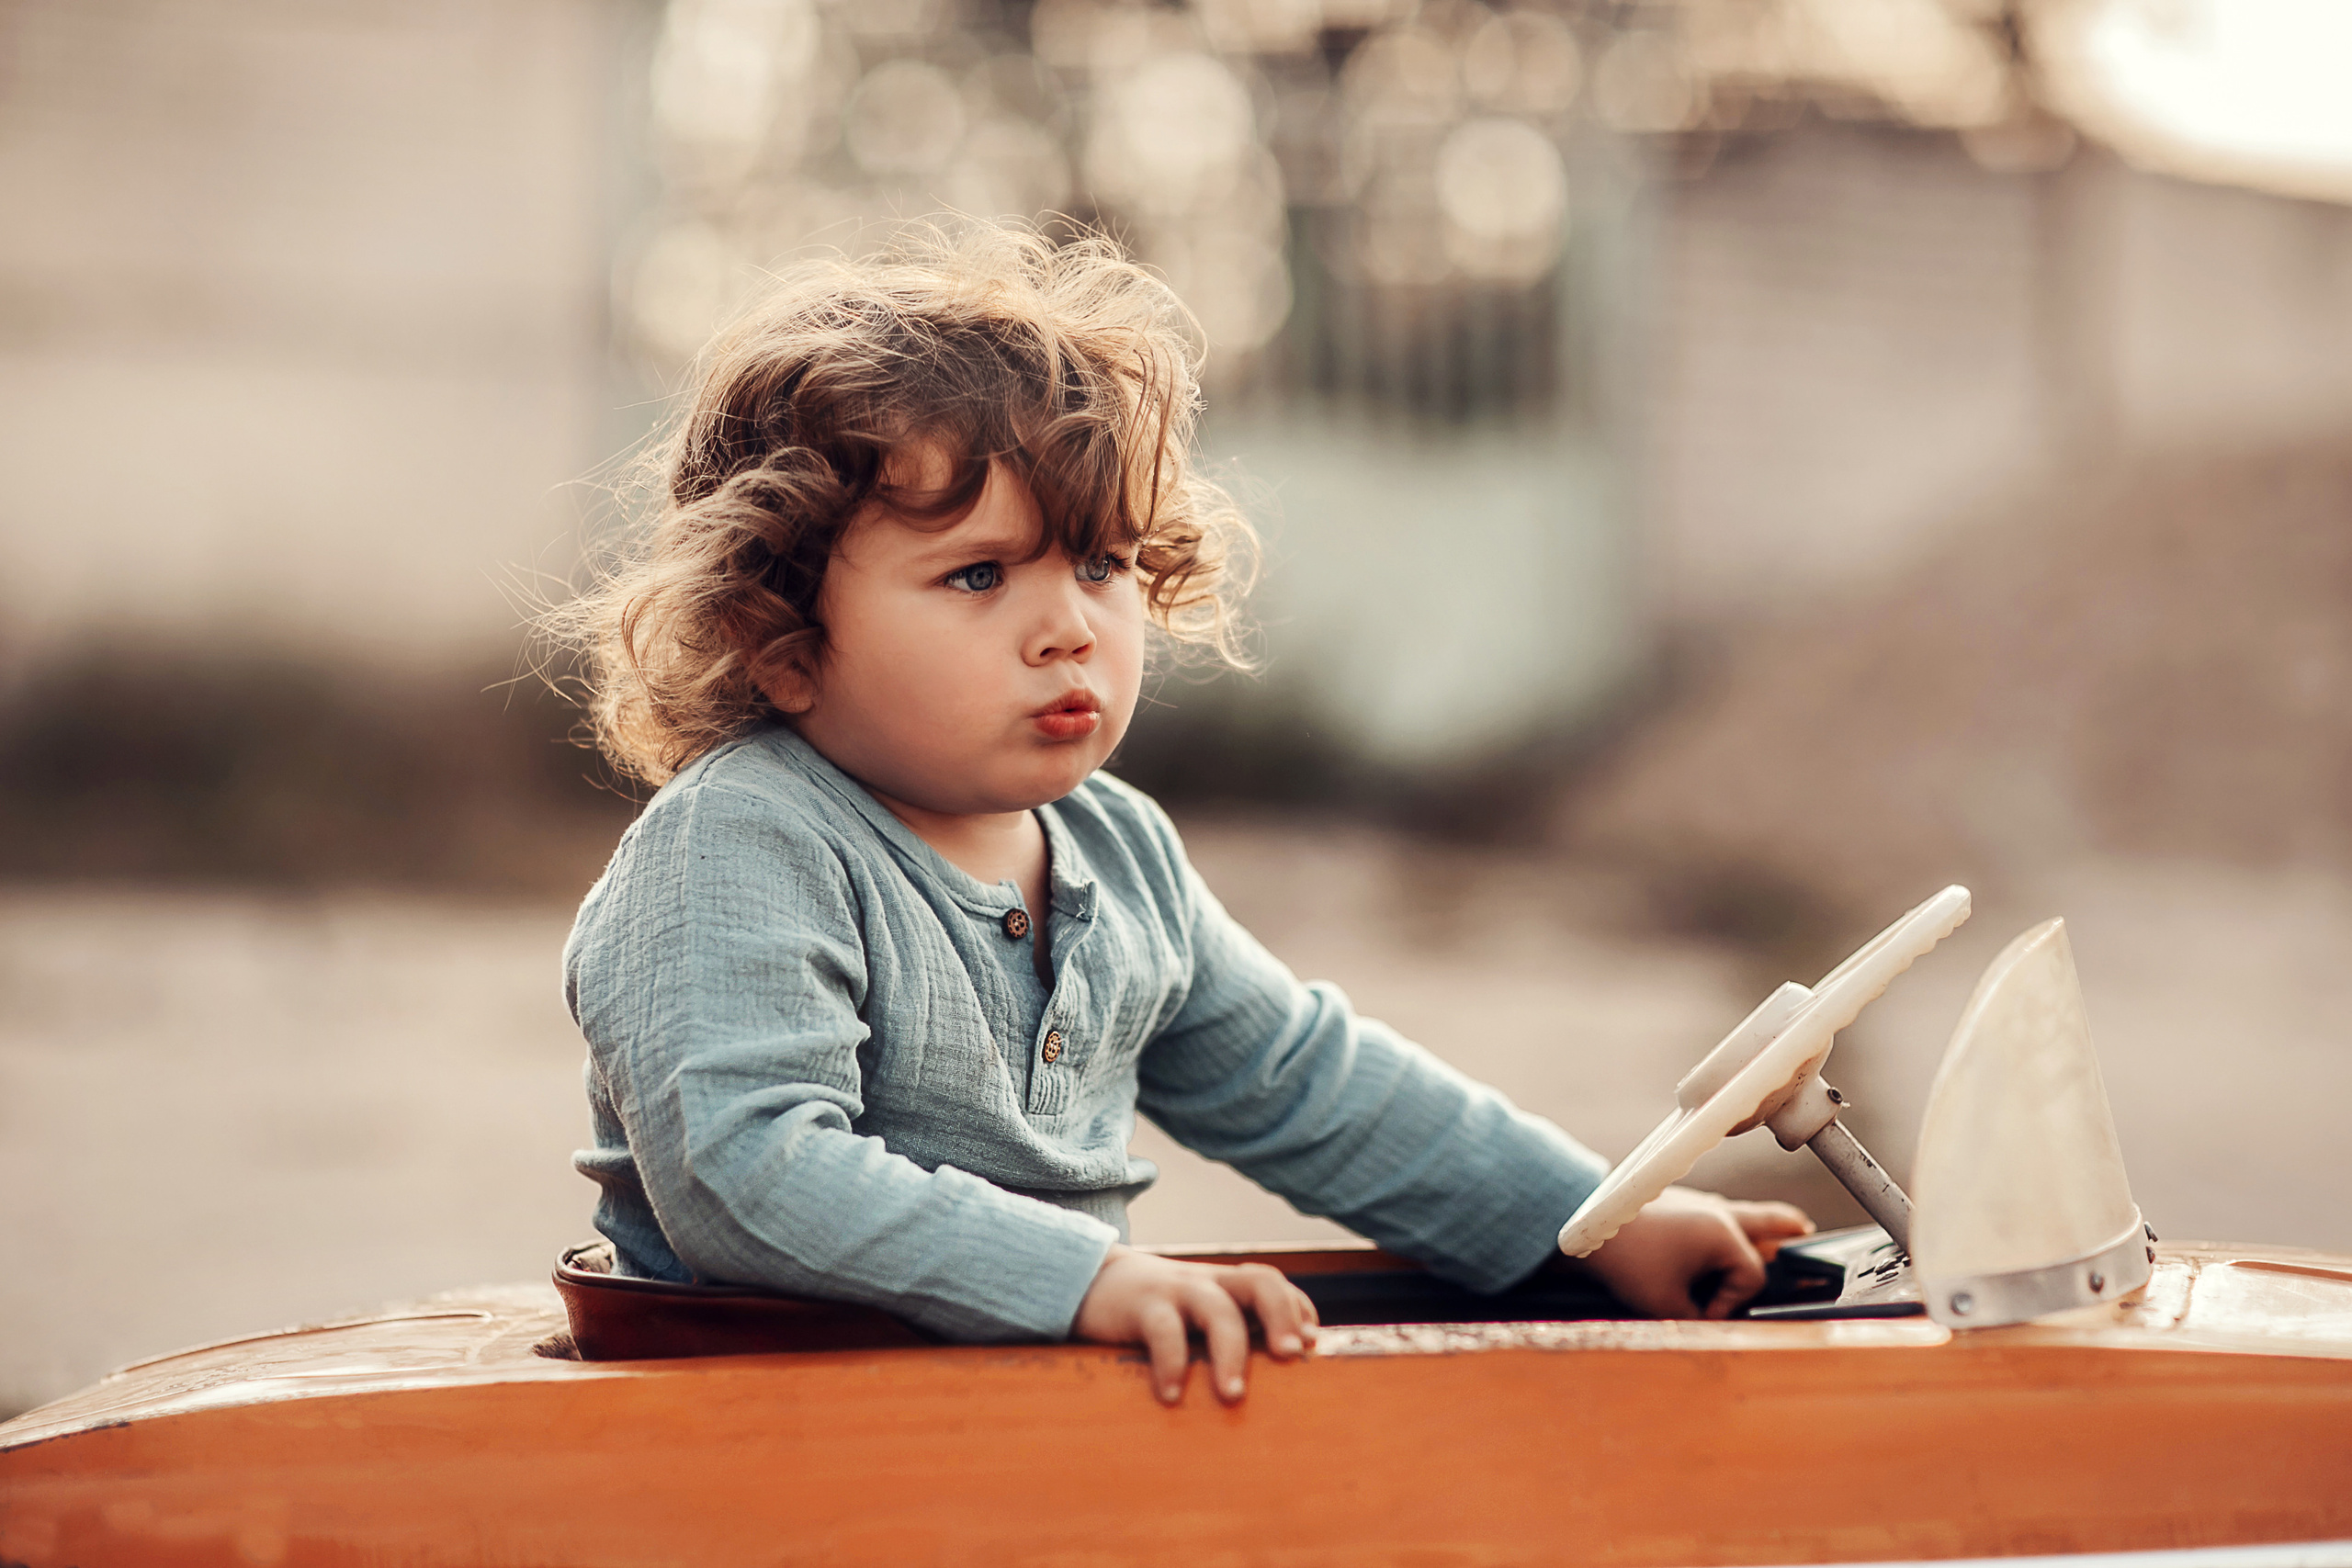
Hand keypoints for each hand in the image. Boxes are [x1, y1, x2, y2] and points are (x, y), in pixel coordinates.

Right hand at [1073, 1245, 1319, 1404]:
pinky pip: (1162, 1329)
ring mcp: (1176, 1290)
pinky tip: (1173, 1395)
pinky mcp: (1141, 1305)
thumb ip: (1231, 1334)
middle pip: (1260, 1280)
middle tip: (1290, 1356)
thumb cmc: (1157, 1311)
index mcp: (1227, 1286)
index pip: (1275, 1285)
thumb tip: (1275, 1377)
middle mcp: (1210, 1282)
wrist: (1088, 1281)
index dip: (1298, 1311)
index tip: (1311, 1346)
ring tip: (1233, 1396)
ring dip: (1231, 1351)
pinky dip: (1172, 1362)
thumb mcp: (1197, 1316)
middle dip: (1281, 1316)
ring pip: (1216, 1306)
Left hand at [1582, 1186, 1813, 1319]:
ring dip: (1762, 1221)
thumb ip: (1699, 1322)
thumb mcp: (1666, 1305)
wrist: (1582, 1229)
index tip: (1705, 1315)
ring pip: (1740, 1210)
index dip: (1732, 1304)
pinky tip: (1726, 1227)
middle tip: (1805, 1234)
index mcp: (1721, 1234)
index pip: (1751, 1278)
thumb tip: (1714, 1330)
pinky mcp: (1673, 1202)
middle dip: (1785, 1232)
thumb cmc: (1627, 1262)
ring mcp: (1694, 1204)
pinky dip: (1728, 1220)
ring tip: (1787, 1225)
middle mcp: (1715, 1213)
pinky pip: (1714, 1210)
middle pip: (1765, 1222)